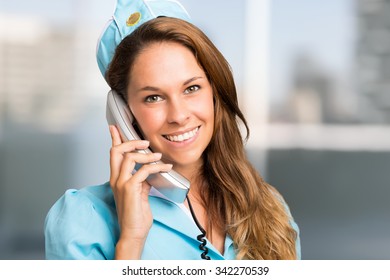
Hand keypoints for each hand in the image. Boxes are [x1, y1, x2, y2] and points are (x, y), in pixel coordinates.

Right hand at [109, 125, 171, 258]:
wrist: (134, 231)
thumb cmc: (136, 215)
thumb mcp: (139, 192)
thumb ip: (140, 179)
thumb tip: (149, 169)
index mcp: (116, 178)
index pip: (113, 154)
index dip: (114, 139)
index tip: (115, 127)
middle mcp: (116, 179)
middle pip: (116, 151)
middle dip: (130, 142)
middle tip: (144, 142)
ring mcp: (121, 183)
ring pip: (129, 158)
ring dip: (147, 154)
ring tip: (159, 156)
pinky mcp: (130, 188)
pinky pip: (143, 170)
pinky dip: (157, 167)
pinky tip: (166, 167)